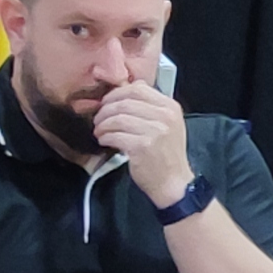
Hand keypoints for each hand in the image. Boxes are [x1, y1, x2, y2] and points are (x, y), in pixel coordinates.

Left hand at [86, 81, 196, 203]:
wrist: (174, 183)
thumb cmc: (166, 155)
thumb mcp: (168, 125)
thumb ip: (150, 107)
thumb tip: (126, 89)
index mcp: (170, 107)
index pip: (138, 89)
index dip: (116, 94)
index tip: (106, 102)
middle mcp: (165, 116)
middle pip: (125, 102)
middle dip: (105, 110)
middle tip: (98, 118)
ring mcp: (155, 131)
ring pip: (118, 118)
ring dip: (103, 124)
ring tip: (99, 131)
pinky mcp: (142, 147)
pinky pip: (115, 135)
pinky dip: (105, 137)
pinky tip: (104, 141)